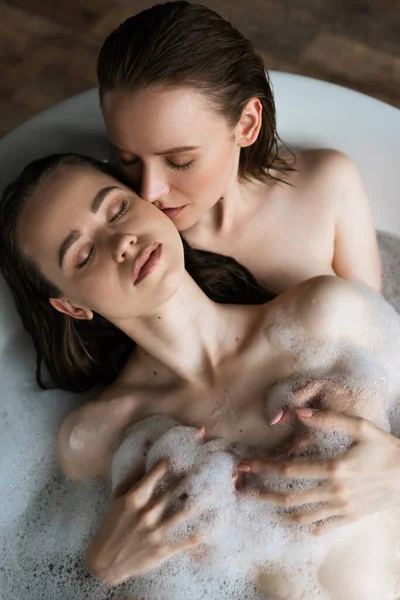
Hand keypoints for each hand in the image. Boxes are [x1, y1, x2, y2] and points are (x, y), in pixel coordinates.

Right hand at [86, 459, 200, 584]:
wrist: (105, 563)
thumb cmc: (110, 527)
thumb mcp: (116, 500)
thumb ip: (130, 481)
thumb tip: (143, 463)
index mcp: (134, 499)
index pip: (154, 475)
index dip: (166, 464)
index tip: (176, 457)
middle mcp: (147, 513)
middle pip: (173, 491)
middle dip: (189, 478)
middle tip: (205, 468)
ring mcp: (156, 531)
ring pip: (183, 512)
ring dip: (200, 501)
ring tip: (216, 490)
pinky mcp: (162, 549)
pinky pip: (184, 541)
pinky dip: (198, 535)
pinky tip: (212, 526)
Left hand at [236, 409, 399, 534]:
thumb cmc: (385, 447)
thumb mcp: (360, 426)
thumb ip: (328, 419)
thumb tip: (298, 412)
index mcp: (334, 467)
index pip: (287, 470)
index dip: (261, 468)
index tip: (242, 466)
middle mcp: (335, 491)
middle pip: (287, 497)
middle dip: (259, 493)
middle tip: (239, 488)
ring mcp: (342, 508)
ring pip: (300, 516)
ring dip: (274, 511)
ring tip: (256, 504)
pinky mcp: (349, 518)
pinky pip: (320, 527)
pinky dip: (300, 526)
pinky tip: (286, 519)